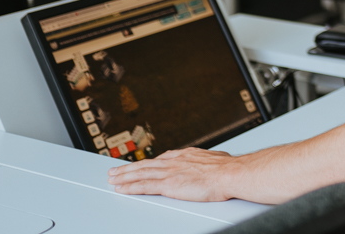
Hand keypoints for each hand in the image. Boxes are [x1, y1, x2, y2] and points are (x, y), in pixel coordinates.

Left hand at [108, 147, 234, 201]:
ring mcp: (171, 172)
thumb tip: (214, 165)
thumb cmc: (228, 169)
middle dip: (129, 168)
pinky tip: (122, 189)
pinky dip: (131, 187)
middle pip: (146, 164)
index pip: (162, 159)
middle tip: (115, 171)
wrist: (231, 173)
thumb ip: (209, 163)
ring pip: (141, 173)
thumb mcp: (217, 160)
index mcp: (187, 155)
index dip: (148, 162)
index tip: (140, 164)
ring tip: (113, 179)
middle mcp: (176, 161)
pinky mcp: (169, 185)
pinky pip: (144, 186)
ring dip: (124, 176)